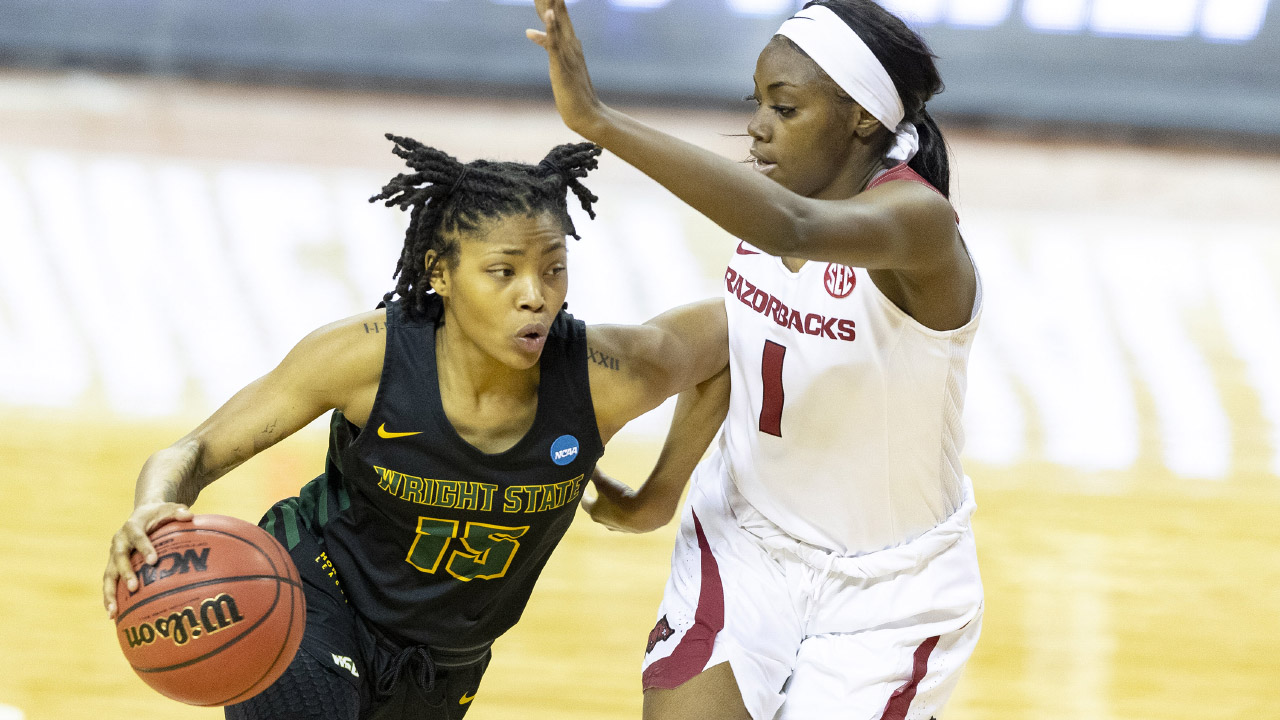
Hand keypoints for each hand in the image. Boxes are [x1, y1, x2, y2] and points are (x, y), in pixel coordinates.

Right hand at [102, 501, 193, 617]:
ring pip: (108, 574)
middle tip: (135, 587)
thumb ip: (178, 511)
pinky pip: (109, 583)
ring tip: (113, 611)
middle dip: (125, 572)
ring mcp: (113, 555)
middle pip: (119, 557)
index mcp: (132, 527)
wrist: (142, 514)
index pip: (137, 537)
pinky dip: (110, 597)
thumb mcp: (169, 508)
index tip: (153, 561)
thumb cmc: (159, 514)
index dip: (144, 548)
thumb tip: (190, 516)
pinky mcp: (112, 565)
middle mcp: (119, 541)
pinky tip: (113, 615)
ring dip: (110, 592)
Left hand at [526, 0, 607, 137]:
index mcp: (569, 40)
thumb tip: (529, 31)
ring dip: (552, 5)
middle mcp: (570, 42)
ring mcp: (567, 53)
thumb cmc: (572, 90)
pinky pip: (556, 45)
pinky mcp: (562, 66)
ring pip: (558, 22)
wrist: (587, 114)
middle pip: (557, 10)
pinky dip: (552, 30)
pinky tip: (550, 16)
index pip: (557, 10)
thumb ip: (545, 43)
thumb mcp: (555, 61)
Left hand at [581, 466, 642, 531]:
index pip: (585, 502)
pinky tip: (630, 509)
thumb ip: (595, 473)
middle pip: (596, 512)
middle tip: (597, 496)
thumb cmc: (619, 498)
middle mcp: (604, 522)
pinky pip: (625, 521)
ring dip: (611, 510)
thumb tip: (588, 462)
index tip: (582, 489)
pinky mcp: (631, 529)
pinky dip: (626, 514)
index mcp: (594, 511)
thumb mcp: (605, 482)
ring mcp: (618, 527)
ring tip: (614, 503)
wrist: (642, 515)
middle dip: (596, 503)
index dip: (583, 494)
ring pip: (611, 518)